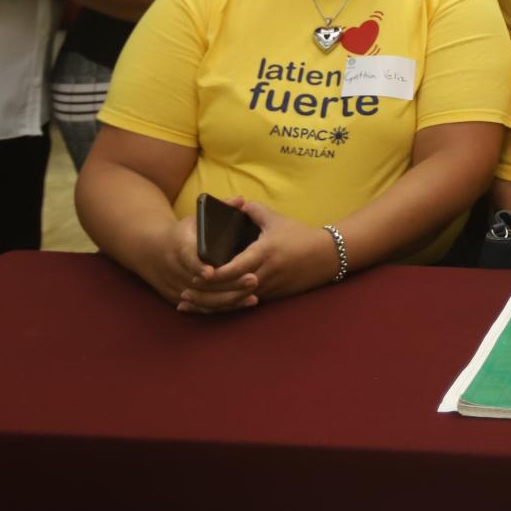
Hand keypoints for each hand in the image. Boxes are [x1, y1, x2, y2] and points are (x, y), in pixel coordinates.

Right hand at [140, 214, 249, 310]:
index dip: (198, 266)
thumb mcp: (195, 219)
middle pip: (201, 283)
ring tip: (253, 293)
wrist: (150, 251)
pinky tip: (244, 303)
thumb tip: (242, 200)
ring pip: (203, 299)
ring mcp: (176, 286)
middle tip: (253, 279)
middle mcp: (175, 269)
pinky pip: (203, 307)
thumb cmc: (182, 233)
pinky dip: (223, 307)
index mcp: (178, 246)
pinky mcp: (179, 298)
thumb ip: (219, 209)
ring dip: (229, 298)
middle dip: (228, 284)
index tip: (212, 272)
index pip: (188, 258)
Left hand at [175, 197, 338, 311]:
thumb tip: (235, 203)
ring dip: (210, 304)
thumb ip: (253, 210)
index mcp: (264, 253)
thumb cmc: (299, 235)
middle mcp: (264, 273)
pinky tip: (207, 308)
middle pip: (230, 290)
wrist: (326, 257)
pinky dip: (223, 306)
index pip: (235, 268)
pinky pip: (242, 303)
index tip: (198, 272)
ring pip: (234, 301)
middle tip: (184, 291)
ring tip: (188, 304)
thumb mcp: (276, 219)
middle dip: (206, 294)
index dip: (215, 273)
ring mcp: (267, 287)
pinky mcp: (270, 296)